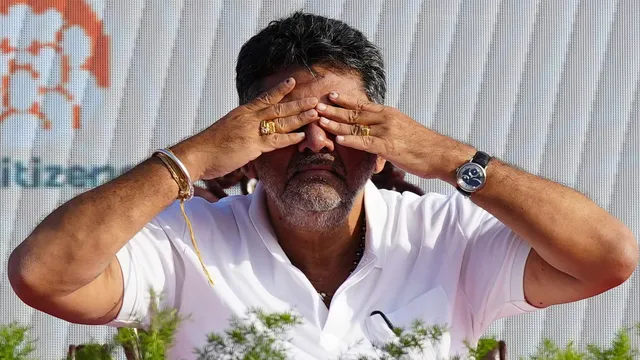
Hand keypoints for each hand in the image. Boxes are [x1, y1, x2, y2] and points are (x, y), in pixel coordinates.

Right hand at [172, 78, 318, 180]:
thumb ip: (241, 128)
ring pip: (281, 122)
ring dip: (300, 118)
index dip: (280, 89)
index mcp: (242, 112)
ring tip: (315, 113)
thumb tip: (251, 132)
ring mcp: (251, 131)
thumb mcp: (227, 131)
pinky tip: (302, 135)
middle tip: (316, 99)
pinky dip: (290, 138)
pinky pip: (275, 140)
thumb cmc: (209, 146)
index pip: (265, 97)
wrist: (196, 154)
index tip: (293, 81)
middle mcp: (248, 118)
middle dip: (298, 103)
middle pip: (279, 108)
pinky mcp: (252, 146)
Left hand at [315, 92, 473, 180]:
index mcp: (389, 114)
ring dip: (336, 123)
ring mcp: (387, 132)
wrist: (443, 154)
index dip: (344, 101)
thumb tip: (376, 137)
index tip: (330, 95)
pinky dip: (351, 141)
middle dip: (333, 109)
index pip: (362, 105)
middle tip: (315, 105)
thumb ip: (387, 132)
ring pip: (356, 126)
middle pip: (354, 113)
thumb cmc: (425, 147)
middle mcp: (386, 119)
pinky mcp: (390, 147)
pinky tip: (338, 140)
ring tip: (319, 119)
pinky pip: (366, 143)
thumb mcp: (404, 133)